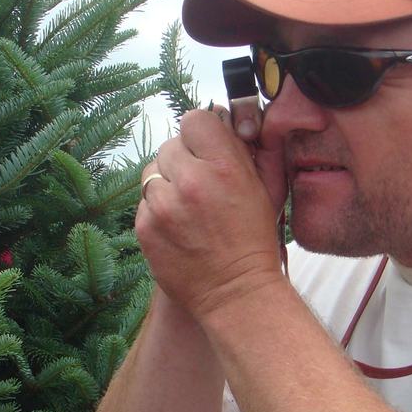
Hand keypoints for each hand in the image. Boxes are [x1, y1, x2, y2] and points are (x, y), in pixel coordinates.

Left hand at [135, 107, 284, 319]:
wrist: (236, 293)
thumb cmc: (255, 239)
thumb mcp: (268, 187)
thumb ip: (252, 146)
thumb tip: (228, 118)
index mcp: (224, 166)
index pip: (194, 119)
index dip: (201, 132)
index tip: (206, 148)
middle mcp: (190, 182)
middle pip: (170, 145)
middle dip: (184, 159)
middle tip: (200, 184)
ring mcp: (162, 206)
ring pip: (152, 171)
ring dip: (166, 183)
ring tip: (187, 206)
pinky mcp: (145, 227)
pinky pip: (143, 201)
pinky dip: (156, 208)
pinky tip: (177, 225)